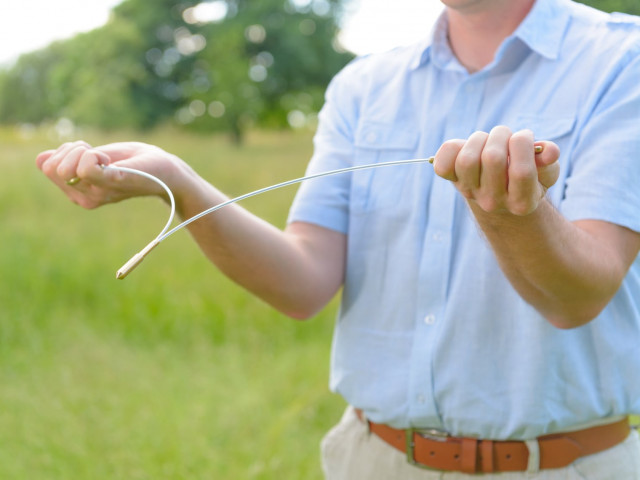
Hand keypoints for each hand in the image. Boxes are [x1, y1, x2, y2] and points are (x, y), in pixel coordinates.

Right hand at [36, 141, 179, 208]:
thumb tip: (42, 159)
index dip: (65, 150)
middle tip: (99, 154)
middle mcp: (84, 197)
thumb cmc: (134, 162)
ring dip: (84, 150)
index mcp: (77, 190)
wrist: (166, 171)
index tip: (89, 152)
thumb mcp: (96, 157)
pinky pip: (88, 170)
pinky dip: (93, 157)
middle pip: (52, 166)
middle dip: (71, 149)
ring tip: (108, 158)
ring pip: (66, 166)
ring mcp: (98, 194)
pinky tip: (110, 160)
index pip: (46, 165)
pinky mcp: (115, 183)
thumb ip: (70, 159)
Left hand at [432, 126, 559, 214]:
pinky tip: (467, 147)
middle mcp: (493, 202)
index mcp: (522, 202)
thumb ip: (549, 161)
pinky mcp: (453, 181)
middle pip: (492, 158)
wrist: (500, 195)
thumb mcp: (545, 171)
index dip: (523, 143)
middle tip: (506, 136)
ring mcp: (470, 193)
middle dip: (502, 135)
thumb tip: (550, 151)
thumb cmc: (527, 177)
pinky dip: (452, 148)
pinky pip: (442, 164)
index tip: (525, 136)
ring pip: (467, 159)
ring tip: (488, 140)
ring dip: (479, 139)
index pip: (521, 171)